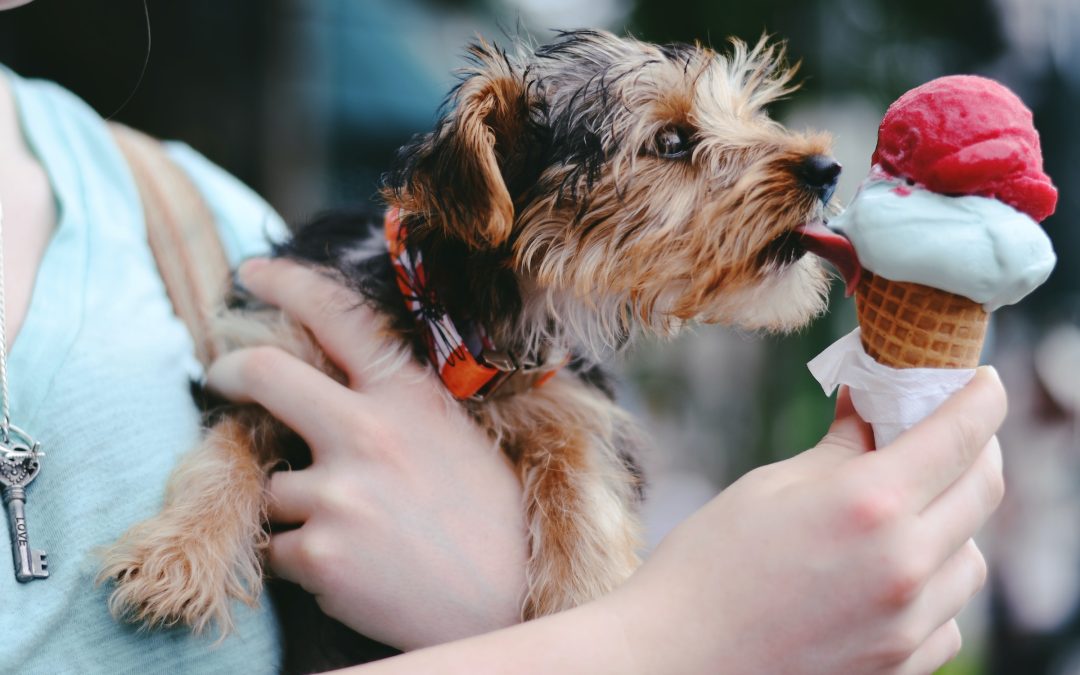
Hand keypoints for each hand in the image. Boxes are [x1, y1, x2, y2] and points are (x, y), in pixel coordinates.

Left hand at [207, 258, 527, 649]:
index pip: (338, 316)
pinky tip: (351, 569)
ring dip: (294, 508)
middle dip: (228, 371)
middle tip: (218, 376)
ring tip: (354, 534)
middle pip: (265, 373)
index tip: (251, 273)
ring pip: (271, 485)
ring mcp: (339, 492)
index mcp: (409, 396)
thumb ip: (399, 406)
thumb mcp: (456, 437)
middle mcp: (368, 431)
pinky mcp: (319, 552)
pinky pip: (275, 548)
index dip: (286, 283)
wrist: (508, 602)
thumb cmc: (492, 519)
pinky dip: (298, 560)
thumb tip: (337, 387)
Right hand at [606, 369, 1005, 674]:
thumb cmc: (708, 566)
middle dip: (975, 449)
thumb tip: (870, 406)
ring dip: (953, 521)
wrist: (675, 659)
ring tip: (906, 510)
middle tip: (947, 431)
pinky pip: (947, 616)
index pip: (960, 435)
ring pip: (971, 557)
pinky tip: (888, 573)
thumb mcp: (769, 488)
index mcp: (870, 504)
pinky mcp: (898, 665)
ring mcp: (907, 624)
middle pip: (983, 490)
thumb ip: (838, 449)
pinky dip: (932, 586)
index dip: (980, 397)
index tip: (982, 381)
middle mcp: (905, 564)